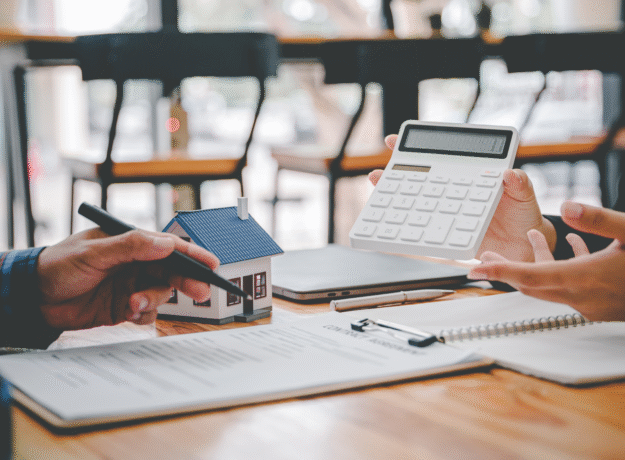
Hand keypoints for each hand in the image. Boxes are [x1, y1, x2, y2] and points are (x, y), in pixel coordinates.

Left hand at [37, 229, 219, 329]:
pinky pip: (147, 312)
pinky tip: (129, 313)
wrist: (33, 299)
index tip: (212, 264)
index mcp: (130, 243)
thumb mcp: (94, 253)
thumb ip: (130, 247)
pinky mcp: (124, 307)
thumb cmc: (58, 266)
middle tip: (200, 292)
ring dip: (153, 300)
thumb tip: (165, 243)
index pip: (168, 246)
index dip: (193, 254)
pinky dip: (144, 314)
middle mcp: (135, 264)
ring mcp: (131, 285)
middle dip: (187, 282)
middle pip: (172, 271)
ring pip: (160, 293)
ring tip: (133, 304)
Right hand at [369, 135, 555, 261]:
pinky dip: (410, 227)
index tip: (393, 142)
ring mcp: (448, 212)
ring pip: (417, 203)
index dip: (415, 149)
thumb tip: (509, 173)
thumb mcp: (524, 194)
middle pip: (419, 179)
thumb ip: (518, 183)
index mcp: (468, 175)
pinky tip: (397, 225)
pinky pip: (426, 229)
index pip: (439, 157)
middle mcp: (453, 192)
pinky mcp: (447, 232)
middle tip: (378, 173)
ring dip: (396, 200)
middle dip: (395, 174)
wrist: (523, 247)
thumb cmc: (523, 215)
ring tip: (381, 195)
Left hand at [468, 202, 624, 320]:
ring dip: (534, 265)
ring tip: (524, 241)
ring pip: (551, 284)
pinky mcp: (602, 303)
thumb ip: (598, 221)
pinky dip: (561, 267)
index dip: (499, 272)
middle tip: (483, 258)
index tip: (473, 271)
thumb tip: (566, 206)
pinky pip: (570, 285)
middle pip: (531, 284)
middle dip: (505, 270)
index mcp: (584, 280)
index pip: (529, 276)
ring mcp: (592, 304)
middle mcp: (582, 297)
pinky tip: (570, 246)